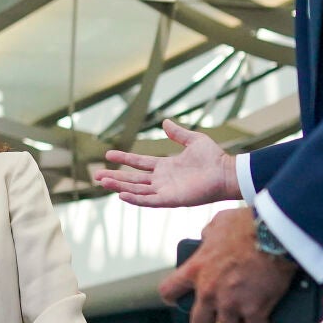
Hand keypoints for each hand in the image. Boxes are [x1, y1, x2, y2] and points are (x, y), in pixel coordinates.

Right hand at [95, 119, 238, 207]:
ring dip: (119, 186)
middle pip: (132, 179)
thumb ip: (178, 133)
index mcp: (165, 166)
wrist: (225, 173)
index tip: (108, 155)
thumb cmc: (213, 158)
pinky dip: (135, 199)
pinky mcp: (170, 200)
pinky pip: (149, 201)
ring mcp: (165, 191)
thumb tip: (165, 122)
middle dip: (114, 177)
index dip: (124, 159)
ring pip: (136, 190)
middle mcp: (162, 180)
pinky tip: (121, 194)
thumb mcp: (193, 140)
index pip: (138, 163)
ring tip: (103, 182)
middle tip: (96, 176)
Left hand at [158, 207, 297, 322]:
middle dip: (207, 320)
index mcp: (196, 269)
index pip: (169, 292)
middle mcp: (209, 292)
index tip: (179, 299)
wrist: (275, 233)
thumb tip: (207, 240)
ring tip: (242, 320)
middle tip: (217, 313)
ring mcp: (232, 304)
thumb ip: (208, 236)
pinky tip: (264, 320)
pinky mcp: (256, 311)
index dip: (173, 298)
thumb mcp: (219, 223)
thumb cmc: (247, 223)